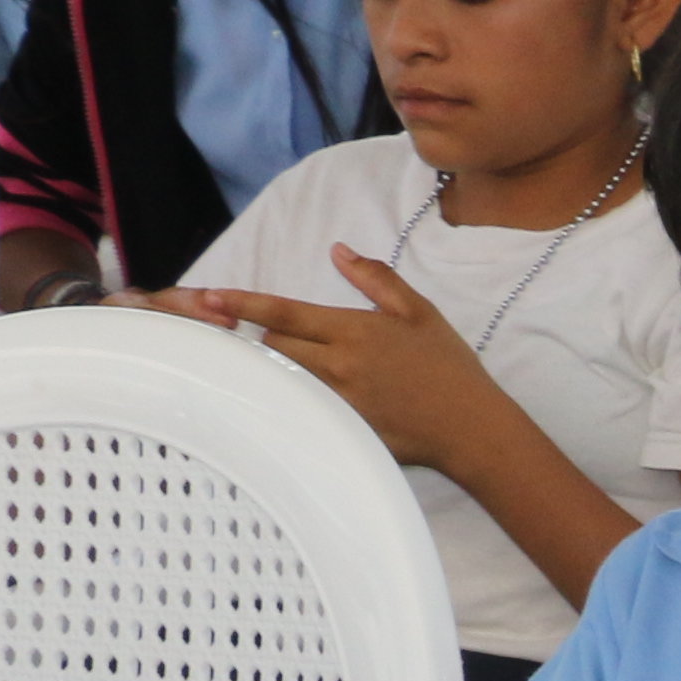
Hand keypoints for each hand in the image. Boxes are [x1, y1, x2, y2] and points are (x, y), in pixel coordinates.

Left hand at [176, 248, 515, 474]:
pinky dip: (295, 397)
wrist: (471, 428)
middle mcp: (337, 366)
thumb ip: (375, 278)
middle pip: (273, 346)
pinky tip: (298, 399)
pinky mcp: (341, 429)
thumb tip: (338, 251)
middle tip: (270, 334)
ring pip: (283, 377)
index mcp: (353, 331)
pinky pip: (302, 408)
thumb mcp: (419, 312)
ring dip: (277, 367)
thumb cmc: (449, 367)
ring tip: (280, 363)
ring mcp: (336, 401)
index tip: (209, 296)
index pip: (283, 312)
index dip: (242, 302)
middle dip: (266, 336)